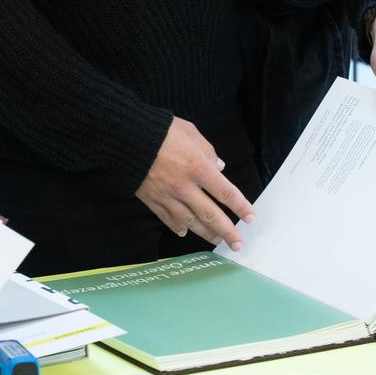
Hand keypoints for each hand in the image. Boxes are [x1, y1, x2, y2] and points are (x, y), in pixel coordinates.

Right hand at [136, 117, 253, 249]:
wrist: (126, 138)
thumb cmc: (160, 130)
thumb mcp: (190, 131)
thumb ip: (207, 150)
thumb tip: (219, 168)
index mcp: (198, 167)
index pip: (225, 192)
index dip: (240, 207)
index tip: (250, 218)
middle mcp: (185, 187)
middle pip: (210, 215)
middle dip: (227, 231)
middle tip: (238, 244)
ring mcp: (168, 196)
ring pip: (191, 221)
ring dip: (206, 233)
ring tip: (217, 241)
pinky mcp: (152, 200)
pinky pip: (168, 219)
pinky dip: (178, 227)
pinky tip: (185, 232)